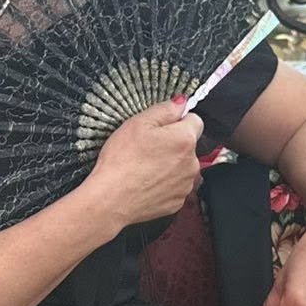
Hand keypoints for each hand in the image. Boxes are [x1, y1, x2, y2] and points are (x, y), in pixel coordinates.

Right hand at [87, 99, 203, 231]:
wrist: (110, 200)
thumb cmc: (121, 161)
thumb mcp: (138, 123)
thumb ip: (165, 109)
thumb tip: (181, 102)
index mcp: (185, 139)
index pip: (195, 121)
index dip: (177, 121)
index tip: (161, 127)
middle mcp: (192, 163)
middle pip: (189, 146)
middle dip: (173, 144)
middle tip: (147, 148)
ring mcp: (185, 185)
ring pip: (182, 167)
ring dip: (170, 165)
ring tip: (144, 167)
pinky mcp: (177, 202)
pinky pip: (175, 186)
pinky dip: (164, 184)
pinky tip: (146, 181)